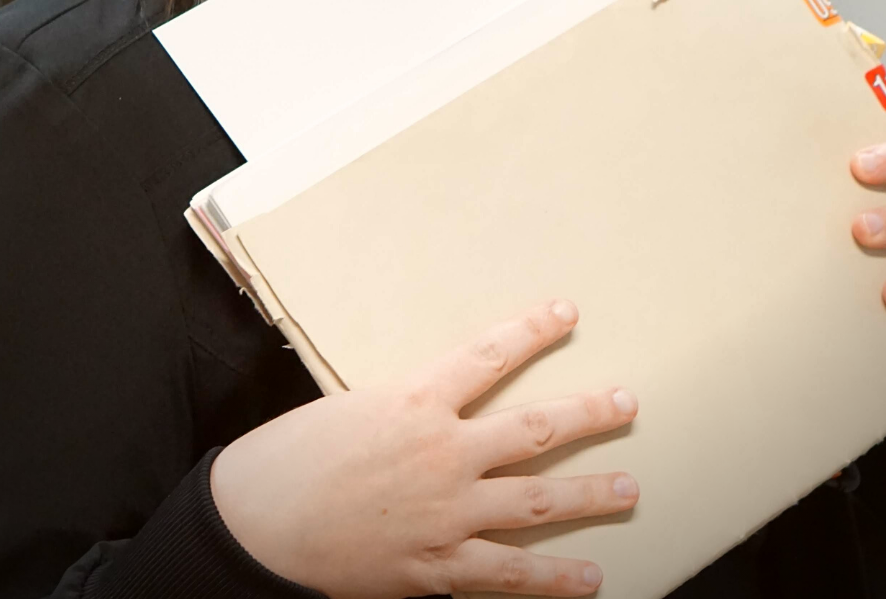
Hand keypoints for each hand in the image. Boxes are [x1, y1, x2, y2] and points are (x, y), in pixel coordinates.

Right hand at [210, 299, 638, 597]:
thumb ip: (409, 409)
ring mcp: (445, 514)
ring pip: (534, 501)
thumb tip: (444, 410)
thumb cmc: (294, 456)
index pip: (490, 354)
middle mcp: (443, 454)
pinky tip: (589, 578)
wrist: (257, 525)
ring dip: (588, 495)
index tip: (567, 313)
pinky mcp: (435, 567)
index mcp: (417, 400)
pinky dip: (551, 579)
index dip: (533, 331)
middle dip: (587, 415)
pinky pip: (506, 574)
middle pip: (534, 430)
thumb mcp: (354, 407)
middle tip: (627, 403)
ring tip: (629, 488)